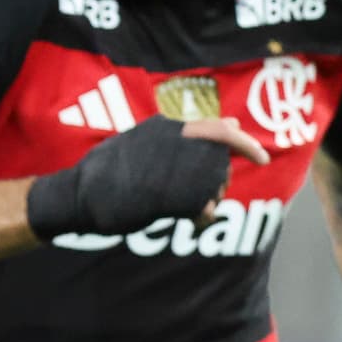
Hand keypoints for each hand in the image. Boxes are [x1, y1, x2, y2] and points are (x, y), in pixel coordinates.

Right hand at [26, 115, 268, 238]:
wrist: (79, 197)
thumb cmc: (106, 171)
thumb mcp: (144, 141)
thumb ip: (187, 135)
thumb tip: (234, 124)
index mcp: (167, 128)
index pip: (219, 130)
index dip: (244, 145)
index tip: (262, 157)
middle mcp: (175, 144)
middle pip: (219, 163)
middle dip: (217, 180)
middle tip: (200, 194)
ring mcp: (175, 170)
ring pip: (214, 185)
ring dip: (206, 198)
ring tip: (179, 204)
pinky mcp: (171, 196)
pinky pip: (204, 208)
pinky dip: (198, 216)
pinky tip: (182, 217)